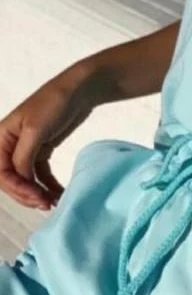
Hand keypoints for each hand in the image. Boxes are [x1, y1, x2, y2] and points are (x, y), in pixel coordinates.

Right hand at [0, 64, 95, 209]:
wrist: (80, 90)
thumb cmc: (54, 104)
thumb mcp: (35, 130)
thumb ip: (24, 157)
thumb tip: (21, 180)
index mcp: (1, 137)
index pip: (1, 172)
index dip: (17, 188)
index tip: (36, 196)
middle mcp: (9, 145)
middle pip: (12, 179)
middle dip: (27, 194)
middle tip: (46, 204)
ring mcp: (26, 148)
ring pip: (26, 179)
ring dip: (37, 193)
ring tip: (53, 203)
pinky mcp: (42, 150)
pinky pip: (40, 174)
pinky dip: (48, 185)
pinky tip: (58, 194)